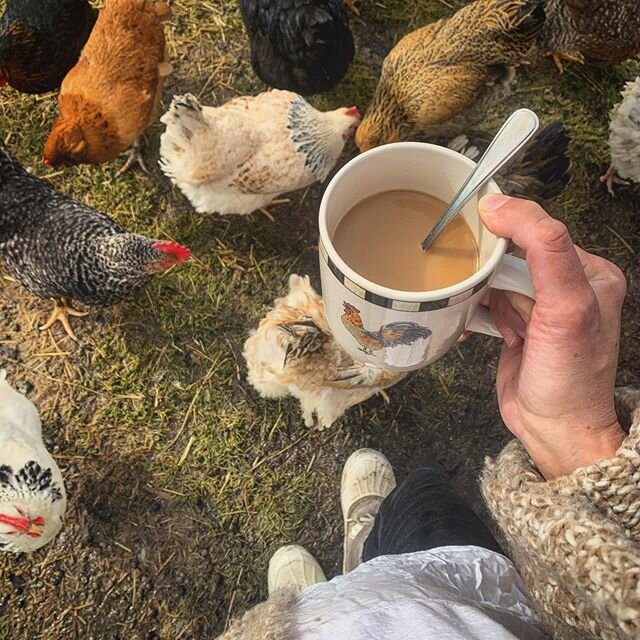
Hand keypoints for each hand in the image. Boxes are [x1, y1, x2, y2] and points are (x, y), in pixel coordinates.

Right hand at [479, 195, 625, 478]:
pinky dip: (476, 311)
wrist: (553, 429)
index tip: (475, 227)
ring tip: (501, 326)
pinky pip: (487, 303)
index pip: (541, 231)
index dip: (507, 229)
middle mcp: (565, 286)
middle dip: (494, 272)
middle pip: (513, 255)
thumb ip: (545, 247)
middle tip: (496, 297)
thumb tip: (500, 205)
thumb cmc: (568, 374)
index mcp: (588, 272)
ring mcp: (538, 307)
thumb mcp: (566, 305)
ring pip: (495, 278)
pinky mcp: (516, 326)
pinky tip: (475, 324)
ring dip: (484, 295)